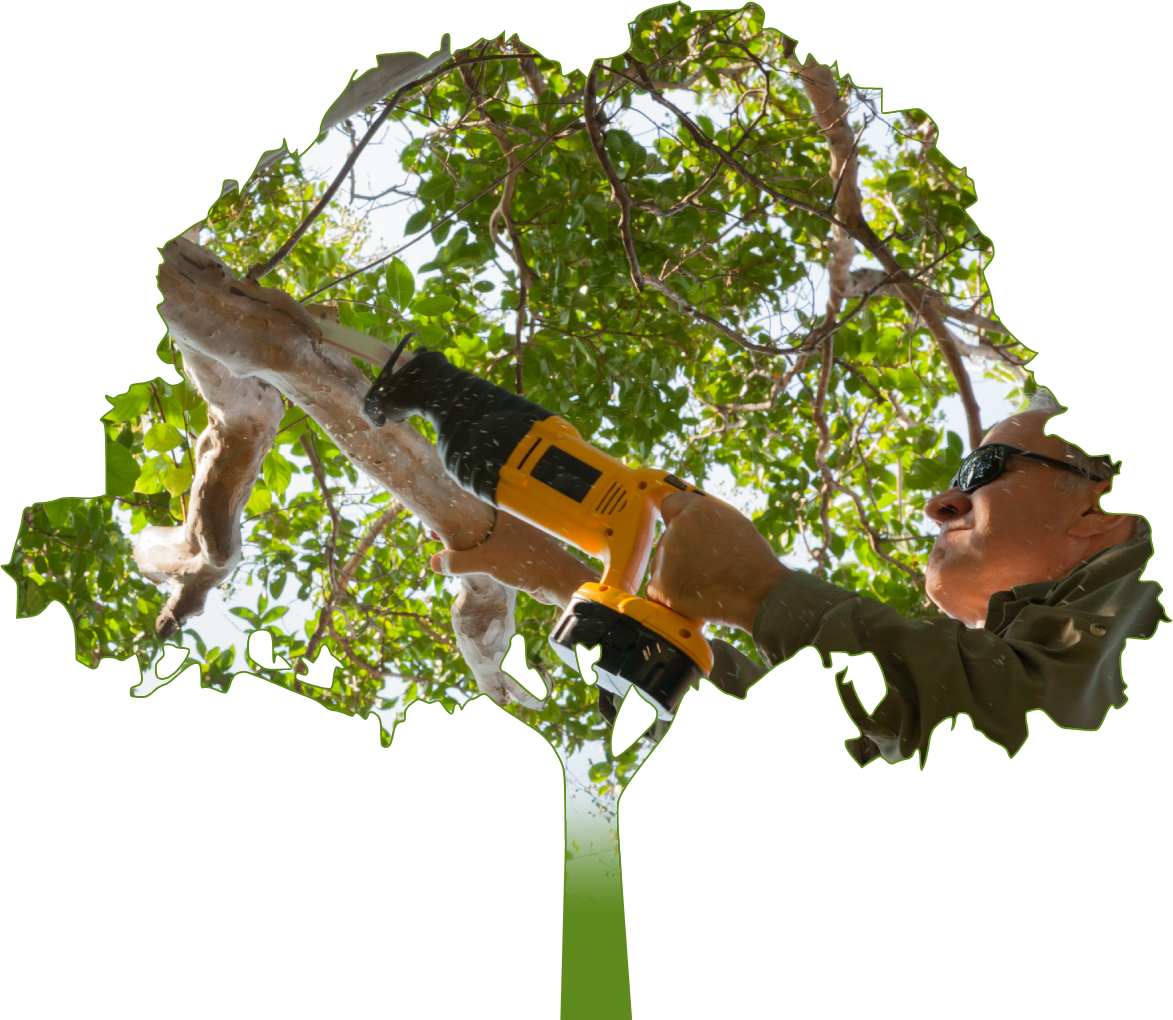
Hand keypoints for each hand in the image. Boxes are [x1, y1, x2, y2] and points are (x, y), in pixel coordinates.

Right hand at [429, 510, 597, 608]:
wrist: (557, 581)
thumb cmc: (528, 563)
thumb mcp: (487, 561)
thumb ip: (460, 561)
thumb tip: (435, 563)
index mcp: (503, 510)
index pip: (470, 502)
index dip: (450, 509)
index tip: (434, 518)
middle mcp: (509, 518)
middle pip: (473, 518)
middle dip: (454, 526)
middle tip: (434, 533)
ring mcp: (514, 534)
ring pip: (482, 533)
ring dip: (465, 540)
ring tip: (446, 548)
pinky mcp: (517, 550)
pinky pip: (490, 547)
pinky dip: (477, 551)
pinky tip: (468, 561)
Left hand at [645, 491, 788, 632]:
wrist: (759, 592)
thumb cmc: (754, 562)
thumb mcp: (735, 524)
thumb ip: (708, 520)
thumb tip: (694, 523)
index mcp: (697, 509)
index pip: (669, 506)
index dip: (675, 520)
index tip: (682, 534)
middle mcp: (678, 527)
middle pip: (665, 540)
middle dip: (679, 554)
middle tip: (703, 569)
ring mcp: (666, 555)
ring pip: (660, 565)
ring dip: (674, 576)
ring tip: (703, 585)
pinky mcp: (660, 583)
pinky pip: (655, 590)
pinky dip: (669, 597)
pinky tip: (691, 598)